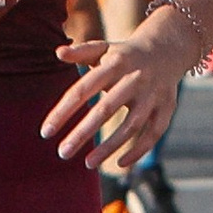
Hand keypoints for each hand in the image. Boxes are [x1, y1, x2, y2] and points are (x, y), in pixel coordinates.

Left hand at [45, 23, 188, 170]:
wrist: (167, 48)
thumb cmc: (123, 55)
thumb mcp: (102, 49)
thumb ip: (80, 52)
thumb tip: (58, 52)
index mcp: (114, 64)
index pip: (83, 89)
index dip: (63, 111)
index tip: (46, 132)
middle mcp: (135, 79)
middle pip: (106, 109)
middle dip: (83, 133)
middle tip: (62, 153)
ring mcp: (153, 95)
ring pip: (131, 125)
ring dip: (110, 147)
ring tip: (88, 163)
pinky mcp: (167, 107)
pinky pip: (154, 133)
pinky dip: (138, 150)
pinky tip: (119, 163)